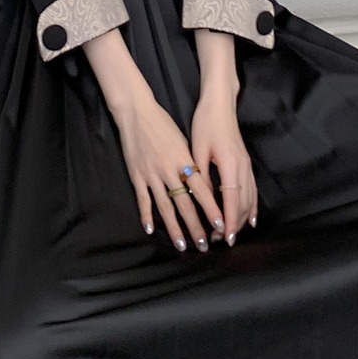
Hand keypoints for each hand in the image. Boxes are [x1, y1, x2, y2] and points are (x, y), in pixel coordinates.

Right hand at [111, 89, 225, 253]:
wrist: (137, 113)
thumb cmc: (163, 124)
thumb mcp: (183, 141)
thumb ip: (191, 163)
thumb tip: (200, 185)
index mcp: (184, 160)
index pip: (201, 190)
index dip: (211, 208)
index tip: (221, 224)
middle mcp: (168, 170)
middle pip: (185, 203)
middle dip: (195, 226)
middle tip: (204, 244)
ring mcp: (151, 174)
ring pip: (165, 207)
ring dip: (174, 228)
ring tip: (182, 245)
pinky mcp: (137, 175)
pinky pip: (143, 200)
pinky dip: (146, 216)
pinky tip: (150, 230)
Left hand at [190, 83, 258, 244]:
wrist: (220, 105)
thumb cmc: (206, 124)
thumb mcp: (197, 150)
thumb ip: (200, 177)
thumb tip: (199, 201)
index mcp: (230, 164)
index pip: (232, 200)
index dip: (229, 221)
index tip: (224, 237)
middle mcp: (242, 168)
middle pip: (243, 204)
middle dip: (234, 225)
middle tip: (219, 240)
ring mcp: (247, 166)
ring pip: (250, 200)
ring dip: (242, 219)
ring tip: (230, 234)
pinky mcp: (246, 164)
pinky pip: (252, 191)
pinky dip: (252, 207)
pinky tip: (251, 220)